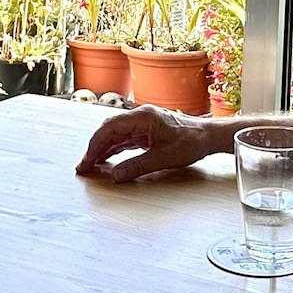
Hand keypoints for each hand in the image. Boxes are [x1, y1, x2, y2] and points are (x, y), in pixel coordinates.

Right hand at [75, 105, 223, 181]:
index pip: (109, 129)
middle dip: (94, 148)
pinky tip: (106, 160)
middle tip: (83, 167)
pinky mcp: (146, 132)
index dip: (95, 146)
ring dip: (102, 150)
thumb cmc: (191, 142)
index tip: (86, 162)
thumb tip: (115, 176)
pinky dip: (113, 150)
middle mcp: (139, 117)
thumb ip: (137, 166)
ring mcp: (142, 124)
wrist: (208, 137)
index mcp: (142, 117)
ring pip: (115, 135)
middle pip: (108, 130)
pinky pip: (124, 139)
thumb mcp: (163, 158)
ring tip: (90, 166)